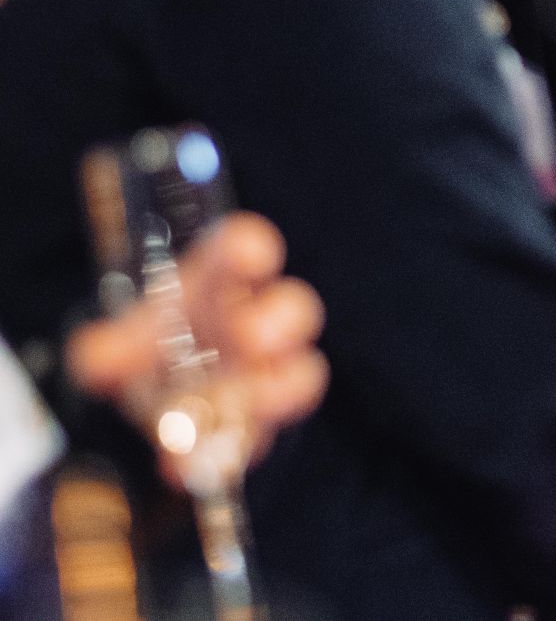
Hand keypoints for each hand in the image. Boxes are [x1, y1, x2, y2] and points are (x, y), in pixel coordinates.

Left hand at [67, 213, 327, 471]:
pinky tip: (189, 464)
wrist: (159, 400)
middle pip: (293, 310)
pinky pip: (258, 438)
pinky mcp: (261, 427)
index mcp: (224, 284)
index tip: (252, 256)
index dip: (252, 250)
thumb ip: (107, 349)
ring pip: (299, 374)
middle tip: (254, 338)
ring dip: (275, 391)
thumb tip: (96, 358)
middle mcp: (258, 323)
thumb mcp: (120, 343)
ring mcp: (268, 376)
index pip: (246, 251)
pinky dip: (227, 451)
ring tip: (248, 406)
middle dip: (279, 321)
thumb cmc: (154, 348)